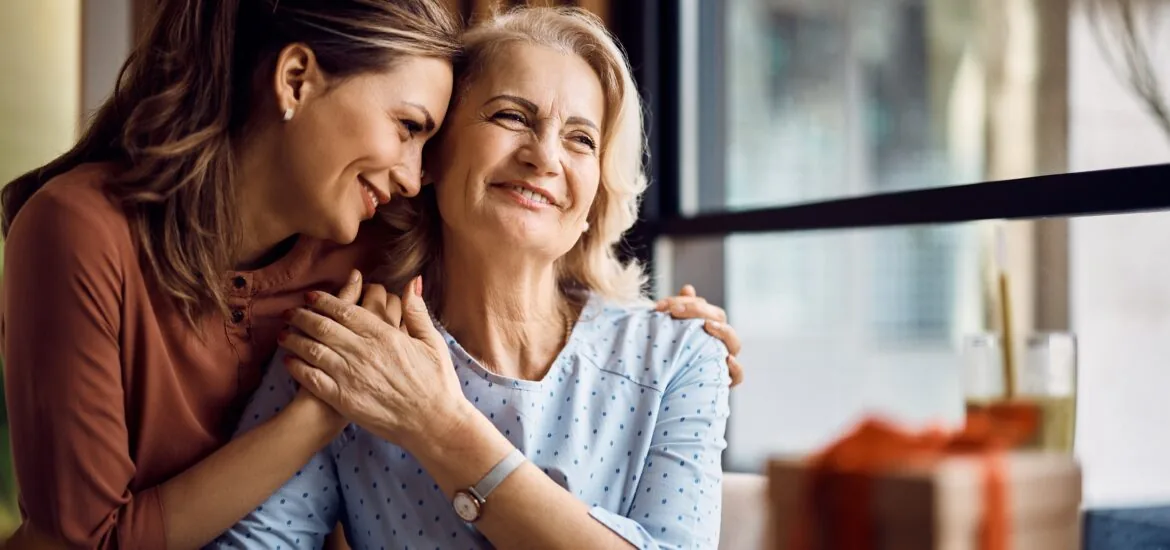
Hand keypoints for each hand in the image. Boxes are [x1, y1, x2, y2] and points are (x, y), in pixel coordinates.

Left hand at [278, 276, 466, 449]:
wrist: (434, 423)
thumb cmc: (437, 383)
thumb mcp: (432, 342)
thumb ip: (417, 311)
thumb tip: (412, 281)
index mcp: (384, 334)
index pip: (345, 311)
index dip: (323, 301)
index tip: (310, 296)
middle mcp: (363, 352)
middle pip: (322, 327)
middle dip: (302, 316)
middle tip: (289, 312)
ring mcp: (351, 376)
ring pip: (312, 350)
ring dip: (294, 339)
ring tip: (283, 334)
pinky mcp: (344, 399)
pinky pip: (312, 379)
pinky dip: (297, 367)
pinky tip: (288, 362)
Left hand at [656, 284, 744, 386]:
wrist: (669, 394)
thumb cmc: (671, 359)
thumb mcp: (672, 334)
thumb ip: (679, 311)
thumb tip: (688, 288)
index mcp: (708, 327)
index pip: (704, 307)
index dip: (685, 302)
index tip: (661, 306)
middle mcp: (718, 342)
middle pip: (719, 319)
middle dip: (697, 310)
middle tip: (675, 311)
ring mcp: (723, 360)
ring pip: (734, 343)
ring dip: (723, 332)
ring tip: (707, 326)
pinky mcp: (724, 381)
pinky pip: (738, 376)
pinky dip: (735, 368)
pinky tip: (727, 359)